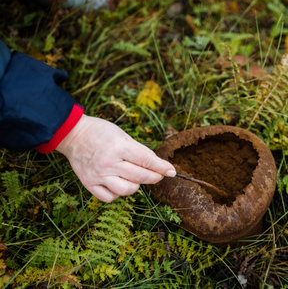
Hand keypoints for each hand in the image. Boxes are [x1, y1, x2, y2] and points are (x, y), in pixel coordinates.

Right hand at [56, 114, 175, 201]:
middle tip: (157, 175)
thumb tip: (158, 165)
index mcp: (119, 147)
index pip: (147, 161)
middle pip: (140, 177)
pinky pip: (109, 198)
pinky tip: (119, 184)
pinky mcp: (88, 183)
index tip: (172, 172)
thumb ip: (141, 151)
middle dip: (154, 177)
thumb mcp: (123, 135)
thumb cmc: (101, 132)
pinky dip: (118, 194)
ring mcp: (98, 175)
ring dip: (136, 186)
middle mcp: (108, 162)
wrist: (73, 134)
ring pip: (126, 190)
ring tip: (134, 178)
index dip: (162, 167)